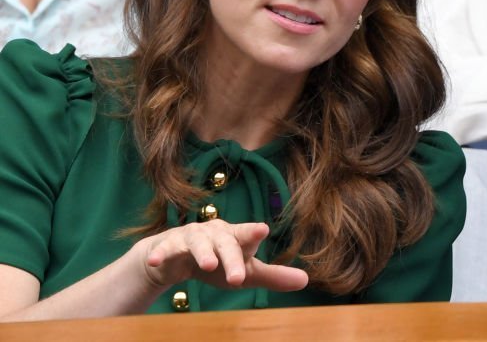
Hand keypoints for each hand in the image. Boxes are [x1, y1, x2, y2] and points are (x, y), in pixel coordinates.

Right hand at [139, 220, 307, 291]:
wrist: (176, 258)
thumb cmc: (219, 262)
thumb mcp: (245, 271)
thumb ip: (272, 276)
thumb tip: (305, 281)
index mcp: (237, 237)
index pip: (247, 235)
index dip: (254, 232)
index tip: (262, 230)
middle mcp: (216, 232)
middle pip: (226, 243)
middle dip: (232, 259)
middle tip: (238, 278)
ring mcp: (192, 236)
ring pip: (198, 242)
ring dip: (203, 253)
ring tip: (208, 265)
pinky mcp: (169, 244)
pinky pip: (166, 248)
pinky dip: (162, 254)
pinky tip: (157, 262)